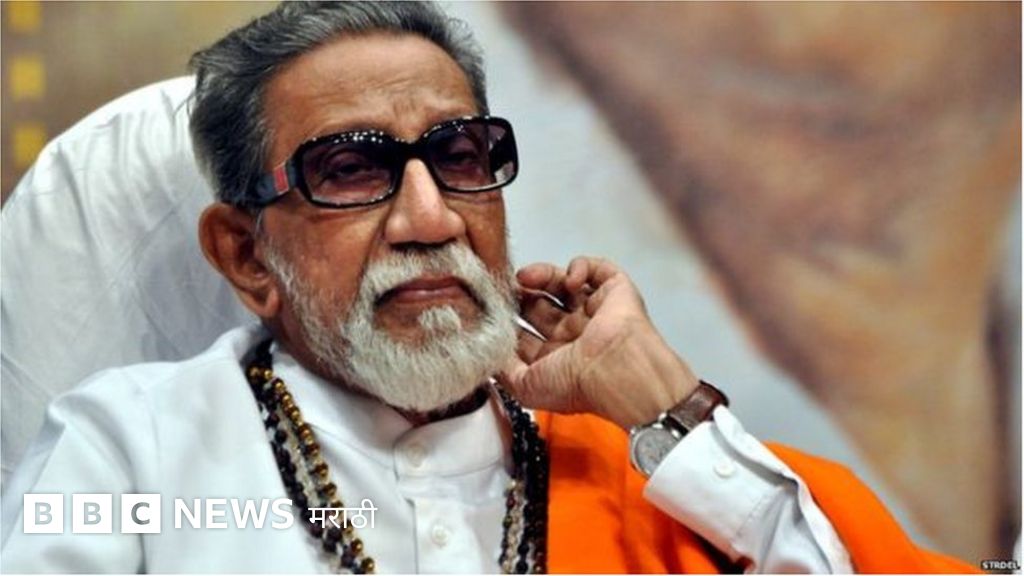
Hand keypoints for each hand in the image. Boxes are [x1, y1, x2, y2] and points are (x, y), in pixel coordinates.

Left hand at [499, 256, 700, 429]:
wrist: (617, 371)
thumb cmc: (578, 385)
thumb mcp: (525, 387)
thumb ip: (503, 371)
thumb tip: (487, 356)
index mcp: (557, 358)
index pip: (526, 333)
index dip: (507, 319)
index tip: (490, 308)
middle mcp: (575, 335)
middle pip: (540, 305)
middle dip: (521, 295)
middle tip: (506, 288)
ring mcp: (594, 312)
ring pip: (562, 284)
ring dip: (542, 275)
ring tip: (526, 277)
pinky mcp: (614, 291)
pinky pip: (596, 269)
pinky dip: (580, 267)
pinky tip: (570, 280)